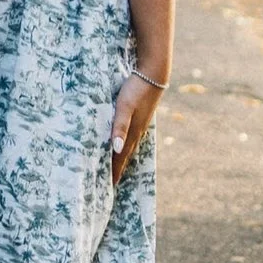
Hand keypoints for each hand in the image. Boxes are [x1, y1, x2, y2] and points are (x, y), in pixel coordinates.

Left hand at [109, 70, 164, 186]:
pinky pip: (130, 136)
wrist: (154, 73)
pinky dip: (124, 145)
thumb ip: (119, 127)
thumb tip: (115, 149)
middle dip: (117, 170)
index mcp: (132, 132)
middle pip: (125, 156)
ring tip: (115, 168)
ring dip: (121, 158)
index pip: (120, 158)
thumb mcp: (124, 107)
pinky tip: (122, 144)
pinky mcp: (140, 116)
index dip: (114, 173)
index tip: (108, 188)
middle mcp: (137, 131)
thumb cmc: (136, 89)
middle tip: (109, 184)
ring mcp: (140, 124)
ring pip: (128, 146)